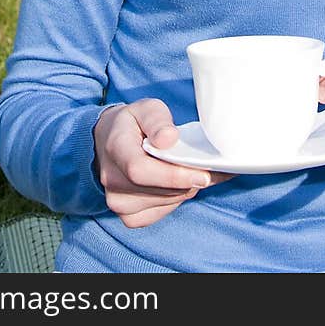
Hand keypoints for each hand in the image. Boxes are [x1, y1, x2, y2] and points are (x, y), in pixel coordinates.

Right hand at [94, 98, 234, 227]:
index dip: (173, 176)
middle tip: (214, 169)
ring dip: (187, 188)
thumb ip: (157, 120)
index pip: (140, 170)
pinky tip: (180, 183)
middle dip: (190, 180)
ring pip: (166, 202)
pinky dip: (177, 199)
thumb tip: (169, 138)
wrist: (110, 142)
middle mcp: (112, 180)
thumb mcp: (146, 108)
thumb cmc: (133, 123)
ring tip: (199, 171)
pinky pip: (162, 212)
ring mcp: (118, 202)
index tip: (204, 175)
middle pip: (160, 190)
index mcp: (115, 148)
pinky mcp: (129, 216)